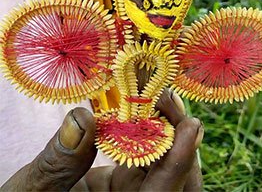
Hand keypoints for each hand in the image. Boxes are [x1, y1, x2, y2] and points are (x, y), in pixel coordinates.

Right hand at [1, 91, 201, 191]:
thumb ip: (57, 165)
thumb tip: (81, 120)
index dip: (182, 159)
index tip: (189, 125)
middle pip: (178, 178)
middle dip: (181, 138)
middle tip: (169, 99)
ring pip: (168, 165)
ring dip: (168, 130)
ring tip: (158, 96)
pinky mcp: (124, 182)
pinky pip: (148, 157)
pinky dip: (149, 131)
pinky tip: (142, 107)